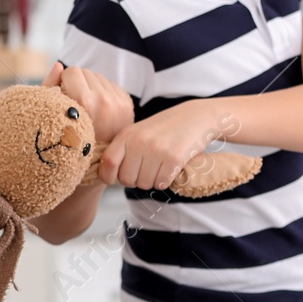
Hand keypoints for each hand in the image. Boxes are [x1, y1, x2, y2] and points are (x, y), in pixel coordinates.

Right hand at [42, 61, 134, 143]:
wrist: (96, 163)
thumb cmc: (68, 143)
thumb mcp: (52, 116)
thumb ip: (50, 87)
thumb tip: (58, 65)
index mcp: (85, 102)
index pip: (72, 72)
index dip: (64, 81)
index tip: (63, 95)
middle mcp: (104, 100)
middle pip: (86, 72)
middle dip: (78, 84)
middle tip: (76, 103)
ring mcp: (119, 102)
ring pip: (98, 77)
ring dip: (91, 87)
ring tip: (88, 108)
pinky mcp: (127, 104)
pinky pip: (111, 85)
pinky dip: (103, 93)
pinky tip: (99, 110)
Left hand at [98, 99, 225, 190]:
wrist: (196, 117)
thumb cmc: (163, 129)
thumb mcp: (138, 132)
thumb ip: (122, 150)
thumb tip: (106, 174)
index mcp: (126, 135)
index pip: (107, 163)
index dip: (108, 176)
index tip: (114, 179)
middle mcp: (139, 142)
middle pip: (126, 179)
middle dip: (135, 180)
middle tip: (146, 170)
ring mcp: (156, 150)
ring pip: (144, 184)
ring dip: (152, 181)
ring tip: (160, 166)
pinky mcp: (174, 158)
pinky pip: (161, 183)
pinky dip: (165, 181)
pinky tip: (170, 169)